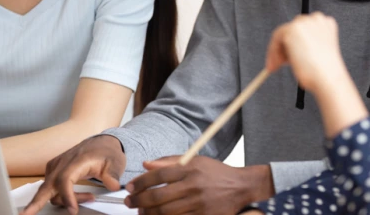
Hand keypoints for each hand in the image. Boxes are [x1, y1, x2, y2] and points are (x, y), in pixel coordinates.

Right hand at [21, 135, 125, 214]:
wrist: (102, 143)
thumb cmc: (107, 153)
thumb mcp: (115, 162)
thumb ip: (113, 175)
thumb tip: (113, 185)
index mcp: (76, 160)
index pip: (65, 180)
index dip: (67, 196)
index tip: (73, 209)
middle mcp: (62, 163)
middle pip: (46, 186)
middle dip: (35, 202)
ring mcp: (55, 166)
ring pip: (51, 191)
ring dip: (65, 200)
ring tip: (89, 198)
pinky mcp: (53, 170)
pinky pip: (51, 188)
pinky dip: (61, 196)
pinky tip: (75, 197)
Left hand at [125, 156, 273, 214]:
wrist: (241, 186)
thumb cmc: (215, 172)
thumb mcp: (195, 160)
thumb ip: (169, 161)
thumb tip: (146, 164)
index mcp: (190, 168)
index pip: (158, 175)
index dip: (140, 182)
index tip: (130, 186)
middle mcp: (193, 185)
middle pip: (158, 196)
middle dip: (138, 200)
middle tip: (129, 201)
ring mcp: (198, 203)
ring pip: (164, 212)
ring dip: (147, 213)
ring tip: (140, 211)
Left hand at [266, 12, 346, 92]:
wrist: (327, 77)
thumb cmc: (325, 72)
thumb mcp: (317, 54)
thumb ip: (305, 46)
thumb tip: (288, 49)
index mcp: (326, 24)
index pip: (304, 30)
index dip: (295, 43)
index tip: (287, 57)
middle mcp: (316, 19)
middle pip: (293, 29)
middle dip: (285, 46)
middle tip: (279, 62)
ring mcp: (304, 22)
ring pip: (282, 34)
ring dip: (277, 50)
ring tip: (275, 66)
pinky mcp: (292, 29)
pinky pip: (276, 39)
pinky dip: (273, 53)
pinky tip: (275, 65)